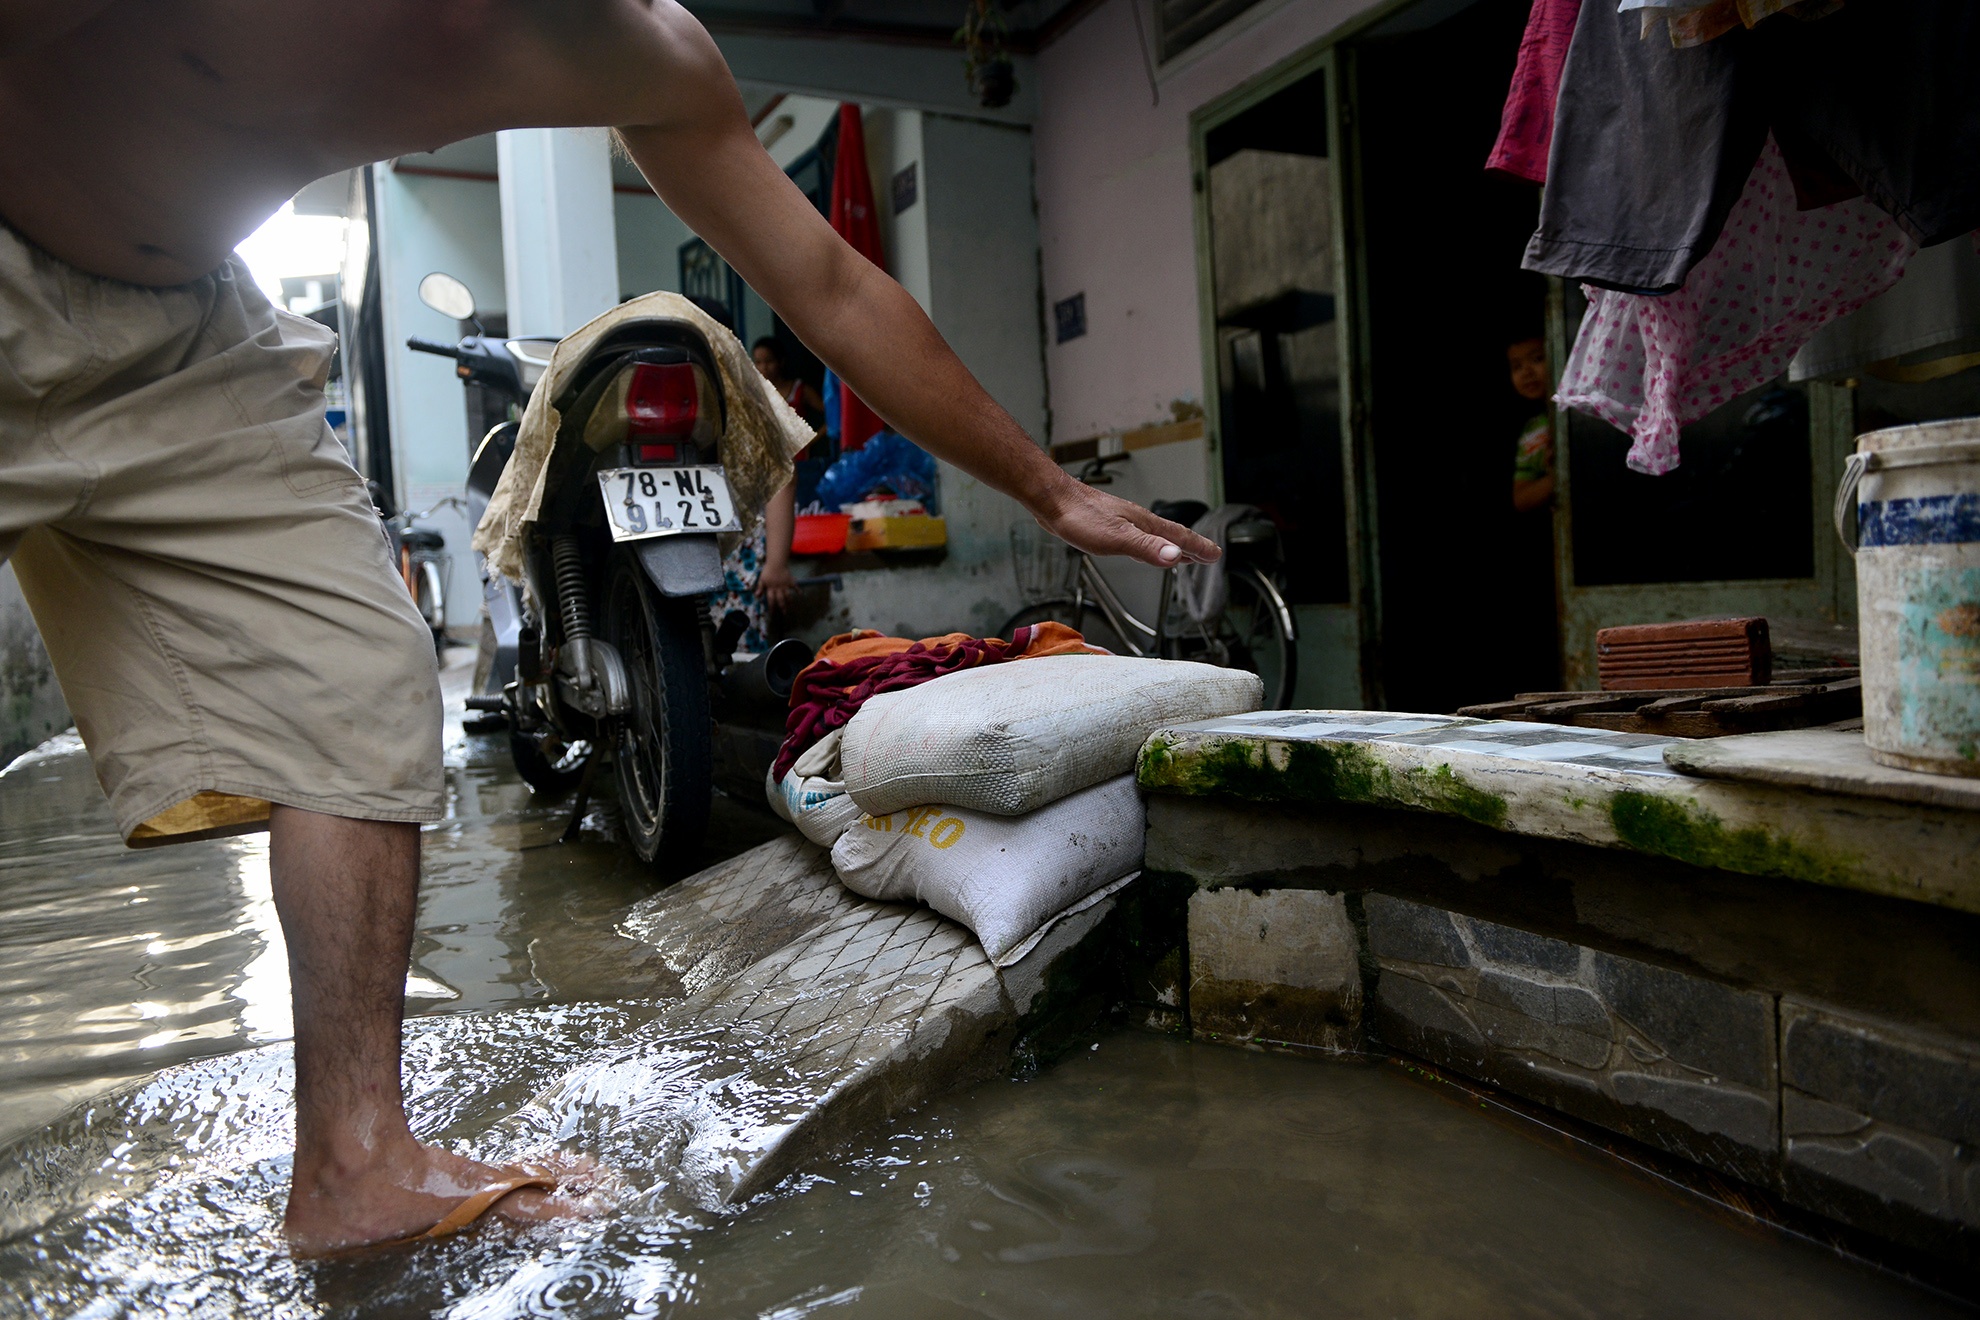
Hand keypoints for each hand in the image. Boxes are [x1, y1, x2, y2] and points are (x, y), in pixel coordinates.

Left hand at [760, 561, 796, 611]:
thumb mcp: (761, 579)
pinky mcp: (791, 581)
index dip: (771, 607)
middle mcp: (779, 588)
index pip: (771, 600)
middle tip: (784, 613)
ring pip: (788, 595)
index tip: (772, 613)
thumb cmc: (767, 571)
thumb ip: (760, 588)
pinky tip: (801, 595)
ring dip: (790, 602)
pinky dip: (798, 590)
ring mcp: (786, 585)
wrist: (776, 563)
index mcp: (771, 588)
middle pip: (781, 600)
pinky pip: (795, 587)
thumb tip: (757, 596)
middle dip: (782, 607)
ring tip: (790, 606)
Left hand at [1032, 479, 1220, 567]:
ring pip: (1155, 535)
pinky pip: (1138, 536)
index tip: (1216, 555)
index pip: (1179, 537)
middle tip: (1209, 555)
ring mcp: (1123, 521)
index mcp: (1144, 524)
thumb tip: (1176, 556)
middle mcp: (1137, 520)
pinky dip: (1149, 544)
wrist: (1052, 500)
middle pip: (1171, 535)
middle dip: (1191, 547)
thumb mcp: (1116, 538)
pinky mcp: (1108, 524)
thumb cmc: (1079, 518)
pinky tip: (1141, 546)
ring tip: (1182, 554)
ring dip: (1171, 545)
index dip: (1198, 548)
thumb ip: (1146, 548)